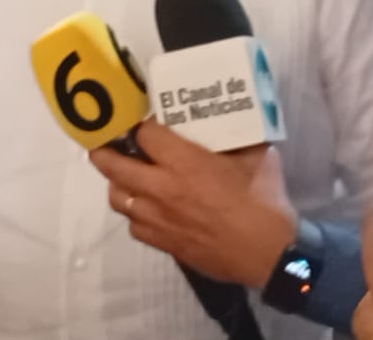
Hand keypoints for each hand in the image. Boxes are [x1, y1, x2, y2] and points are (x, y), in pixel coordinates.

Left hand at [89, 119, 297, 287]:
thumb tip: (230, 124)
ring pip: (118, 198)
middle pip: (114, 165)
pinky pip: (134, 225)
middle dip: (104, 150)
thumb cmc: (263, 200)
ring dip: (117, 183)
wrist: (268, 253)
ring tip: (125, 176)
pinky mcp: (164, 243)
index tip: (143, 120)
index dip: (141, 124)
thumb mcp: (255, 155)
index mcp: (183, 162)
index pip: (144, 134)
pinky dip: (135, 213)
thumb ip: (234, 138)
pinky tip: (147, 209)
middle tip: (104, 142)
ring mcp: (158, 218)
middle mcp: (162, 188)